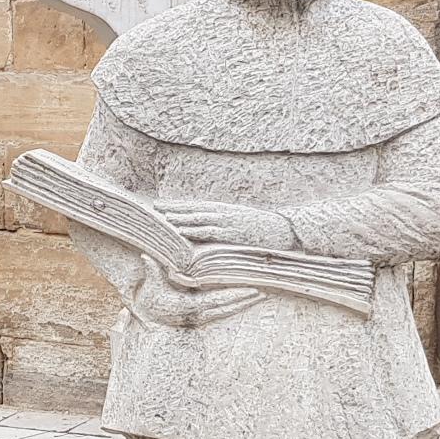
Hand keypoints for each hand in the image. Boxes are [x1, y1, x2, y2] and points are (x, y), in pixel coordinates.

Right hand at [129, 259, 261, 328]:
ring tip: (261, 295)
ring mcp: (201, 317)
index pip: (218, 300)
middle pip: (227, 307)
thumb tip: (147, 256)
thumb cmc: (150, 301)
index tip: (251, 290)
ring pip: (228, 311)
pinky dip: (235, 306)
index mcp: (189, 306)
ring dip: (244, 304)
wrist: (148, 319)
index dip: (236, 295)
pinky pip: (223, 312)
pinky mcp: (203, 318)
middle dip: (245, 300)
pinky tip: (246, 300)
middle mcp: (198, 314)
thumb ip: (153, 271)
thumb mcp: (150, 286)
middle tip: (263, 292)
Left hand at [152, 199, 298, 248]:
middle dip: (173, 208)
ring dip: (178, 217)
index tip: (161, 205)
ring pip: (197, 218)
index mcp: (225, 210)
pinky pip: (208, 230)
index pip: (196, 206)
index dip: (178, 205)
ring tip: (161, 218)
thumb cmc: (264, 230)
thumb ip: (225, 225)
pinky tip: (180, 229)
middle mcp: (224, 213)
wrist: (286, 231)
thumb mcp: (242, 223)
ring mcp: (228, 222)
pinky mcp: (233, 233)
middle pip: (193, 209)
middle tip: (153, 208)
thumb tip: (207, 230)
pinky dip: (193, 229)